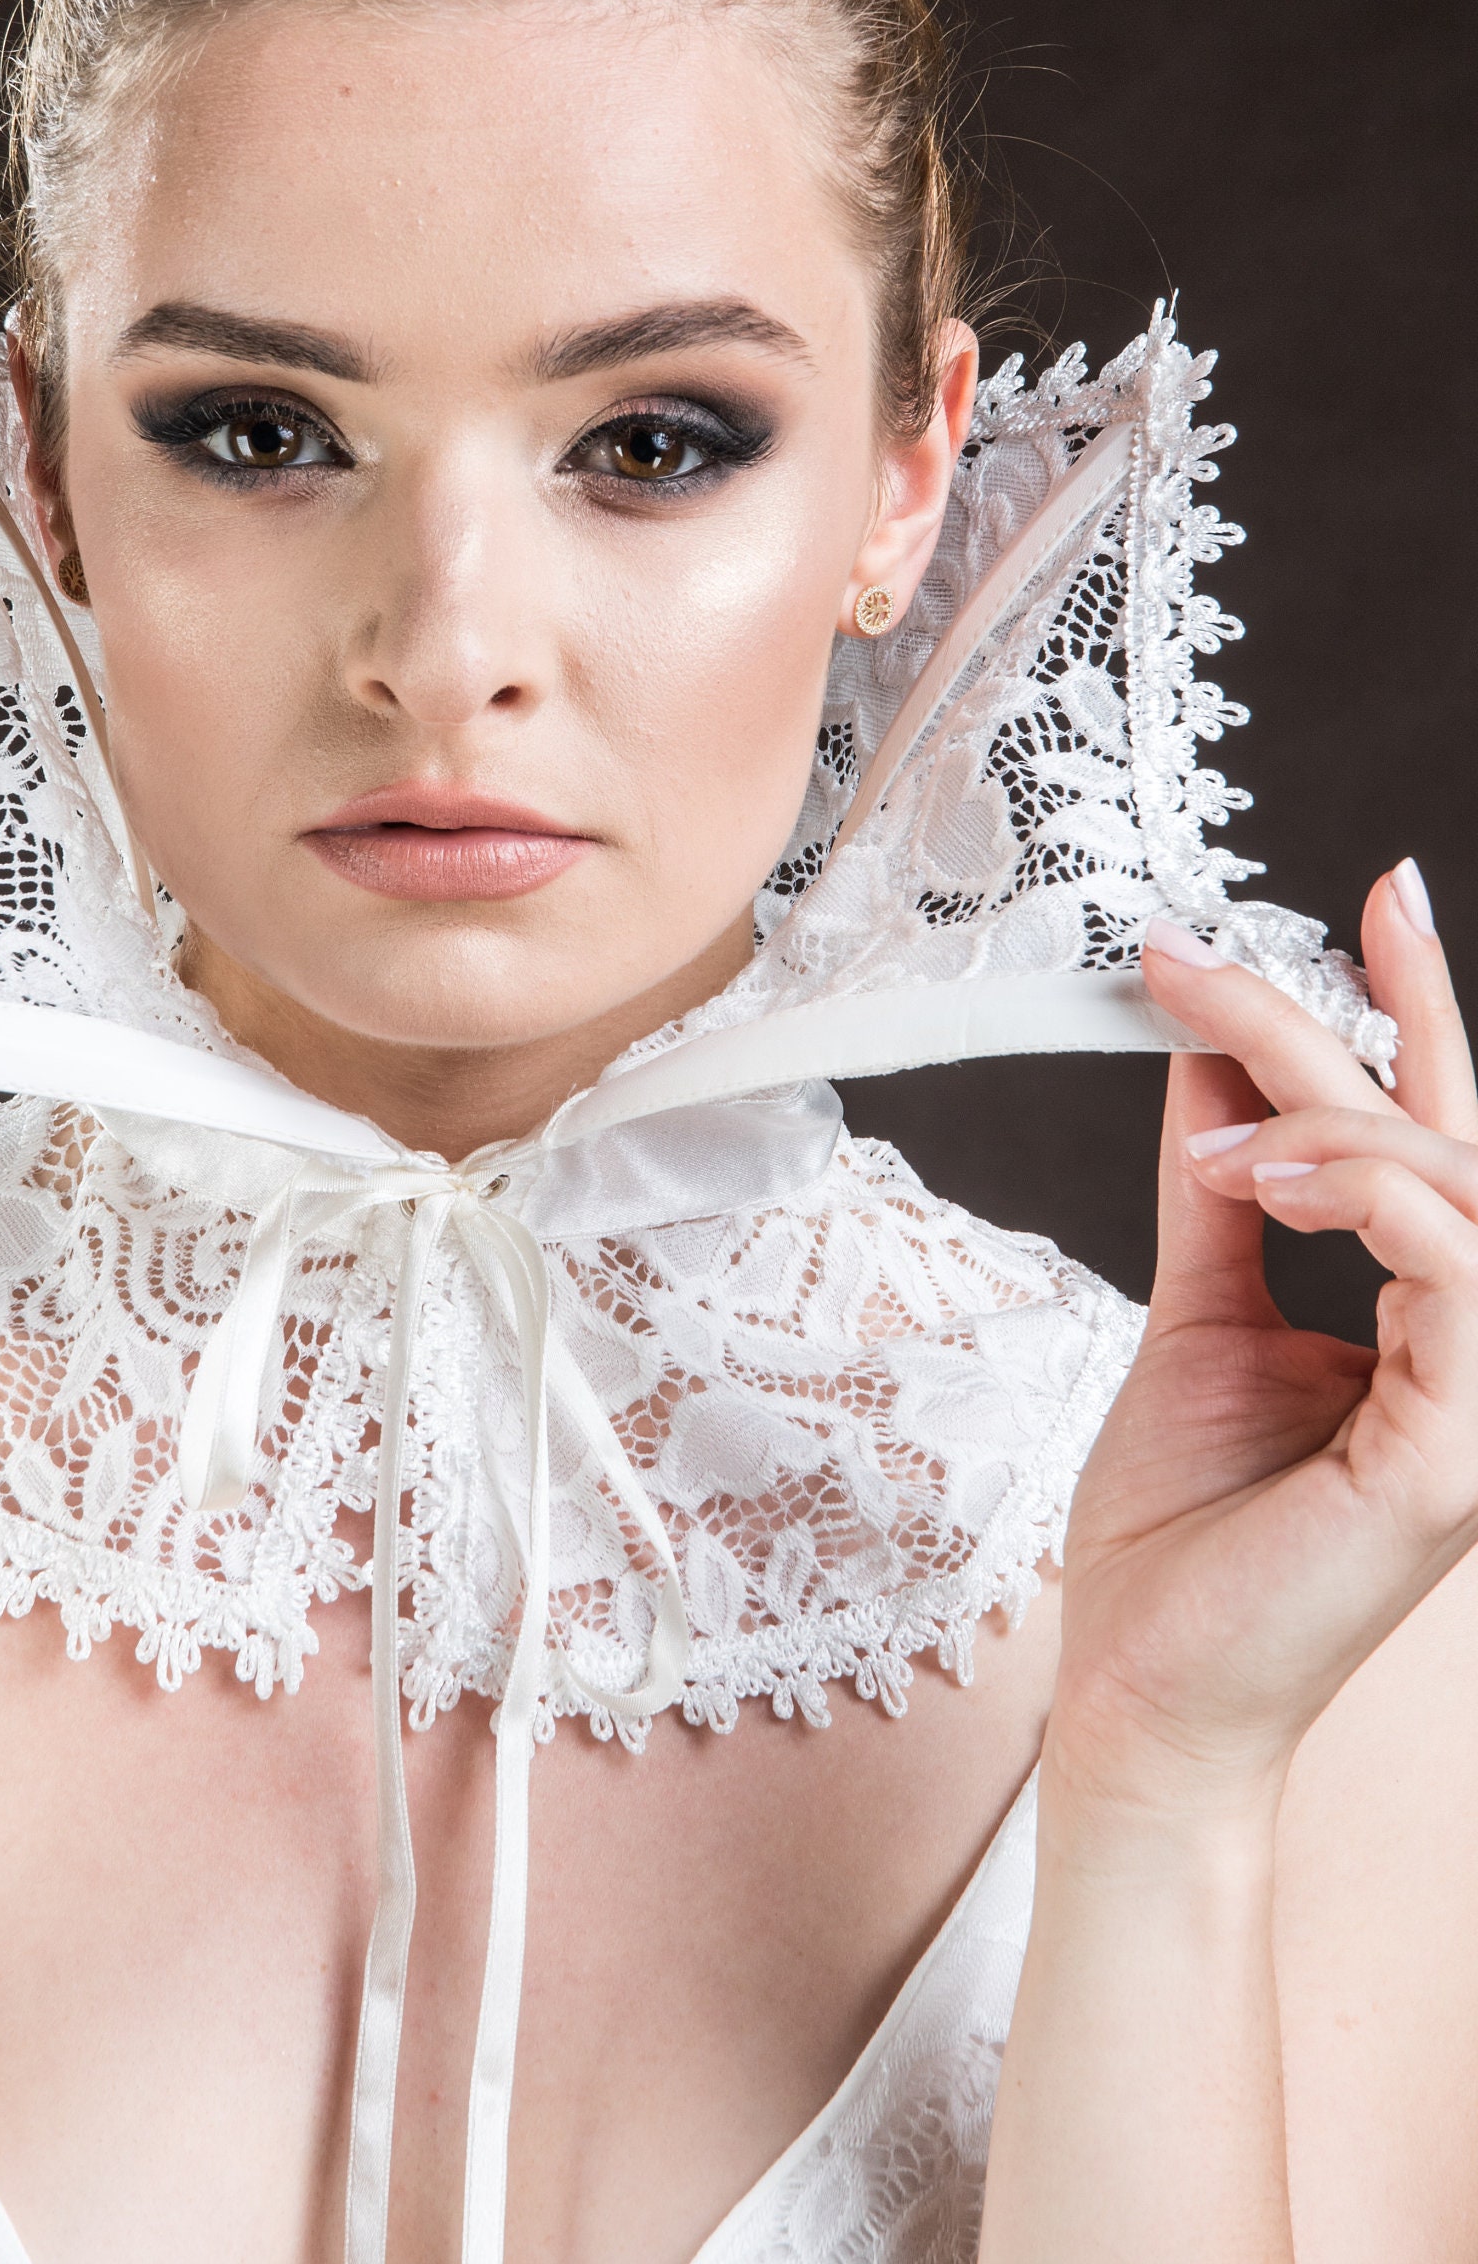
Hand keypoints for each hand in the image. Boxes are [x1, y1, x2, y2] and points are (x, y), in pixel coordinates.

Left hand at [1050, 863, 1477, 1814]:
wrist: (1137, 1693)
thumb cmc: (1175, 1535)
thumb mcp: (1193, 1318)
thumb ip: (1218, 1195)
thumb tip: (1206, 1062)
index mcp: (1431, 1320)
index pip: (1441, 1136)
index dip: (1414, 1006)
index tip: (1375, 888)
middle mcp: (1476, 1350)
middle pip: (1440, 1137)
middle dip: (1323, 1026)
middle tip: (1187, 962)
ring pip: (1458, 1188)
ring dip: (1329, 1117)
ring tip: (1208, 1132)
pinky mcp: (1456, 1455)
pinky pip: (1460, 1278)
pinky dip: (1361, 1199)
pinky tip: (1249, 1179)